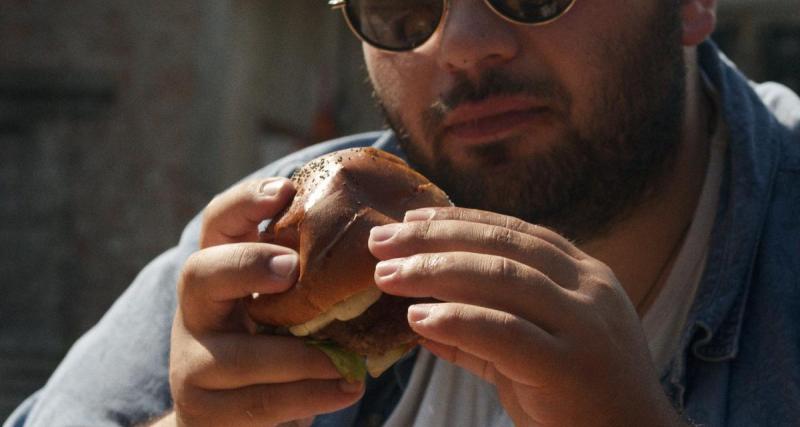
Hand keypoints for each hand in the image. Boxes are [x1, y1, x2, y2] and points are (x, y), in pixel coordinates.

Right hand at [168, 178, 363, 426]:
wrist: (229, 418)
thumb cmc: (272, 347)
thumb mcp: (283, 307)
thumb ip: (309, 279)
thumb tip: (382, 236)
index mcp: (219, 274)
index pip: (217, 224)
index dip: (245, 202)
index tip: (286, 190)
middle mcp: (197, 311)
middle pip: (200, 274)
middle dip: (247, 265)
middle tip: (292, 269)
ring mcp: (192, 362)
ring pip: (240, 357)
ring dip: (302, 358)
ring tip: (350, 365)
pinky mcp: (203, 410)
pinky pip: (259, 404)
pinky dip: (308, 397)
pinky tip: (347, 389)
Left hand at [368, 207, 683, 426]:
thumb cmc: (579, 399)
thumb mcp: (529, 353)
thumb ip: (481, 331)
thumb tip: (419, 316)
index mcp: (583, 276)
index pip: (514, 232)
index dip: (458, 221)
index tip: (410, 220)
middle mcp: (588, 289)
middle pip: (502, 247)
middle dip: (435, 239)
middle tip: (380, 242)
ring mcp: (584, 325)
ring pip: (502, 278)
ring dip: (436, 270)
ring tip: (387, 274)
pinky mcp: (570, 366)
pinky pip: (504, 332)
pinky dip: (457, 320)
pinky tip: (417, 317)